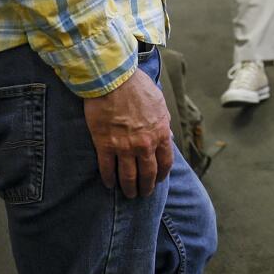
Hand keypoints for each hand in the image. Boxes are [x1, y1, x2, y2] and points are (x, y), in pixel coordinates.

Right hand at [82, 68, 174, 198]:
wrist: (114, 79)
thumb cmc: (137, 86)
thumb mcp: (159, 103)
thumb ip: (164, 122)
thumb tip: (168, 136)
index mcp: (160, 133)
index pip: (165, 162)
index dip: (162, 174)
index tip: (159, 179)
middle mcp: (144, 144)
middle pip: (148, 174)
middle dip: (146, 186)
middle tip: (143, 193)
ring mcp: (124, 147)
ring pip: (128, 176)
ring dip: (129, 188)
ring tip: (128, 194)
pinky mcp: (105, 145)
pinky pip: (107, 169)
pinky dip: (108, 179)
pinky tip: (109, 184)